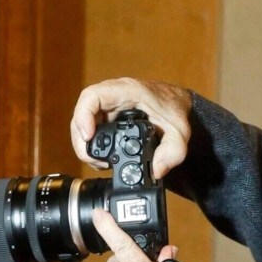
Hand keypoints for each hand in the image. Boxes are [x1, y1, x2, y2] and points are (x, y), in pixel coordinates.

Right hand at [71, 78, 192, 178]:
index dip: (83, 115)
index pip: (92, 96)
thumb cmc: (174, 109)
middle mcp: (112, 97)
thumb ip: (173, 151)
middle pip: (82, 114)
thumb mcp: (180, 130)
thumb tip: (156, 170)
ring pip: (83, 124)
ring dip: (85, 146)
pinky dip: (93, 146)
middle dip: (82, 140)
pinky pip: (92, 129)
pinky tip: (103, 159)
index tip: (88, 136)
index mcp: (126, 91)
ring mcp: (108, 107)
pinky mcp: (107, 118)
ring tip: (100, 163)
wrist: (176, 103)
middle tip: (93, 160)